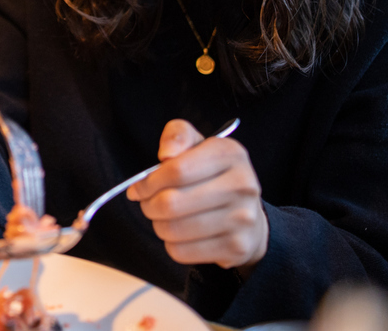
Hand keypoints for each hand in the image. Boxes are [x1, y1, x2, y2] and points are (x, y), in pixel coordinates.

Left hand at [127, 119, 268, 271]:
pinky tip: (181, 235)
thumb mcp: (198, 145)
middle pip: (171, 203)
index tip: (138, 188)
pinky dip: (172, 245)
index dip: (148, 182)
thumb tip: (165, 154)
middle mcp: (242, 185)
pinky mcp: (237, 248)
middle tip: (148, 204)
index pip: (176, 170)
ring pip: (173, 229)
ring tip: (164, 218)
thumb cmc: (213, 176)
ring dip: (158, 226)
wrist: (249, 218)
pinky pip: (182, 252)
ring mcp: (242, 218)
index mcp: (230, 153)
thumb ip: (177, 136)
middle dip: (149, 205)